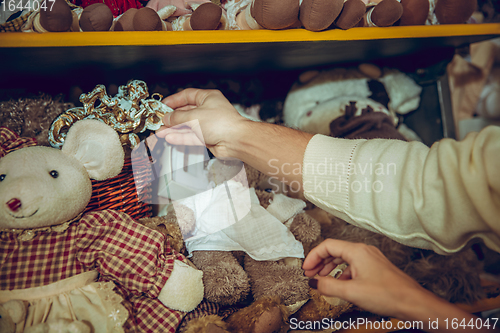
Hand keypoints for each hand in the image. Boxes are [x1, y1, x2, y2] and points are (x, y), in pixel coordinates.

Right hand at [156, 88, 248, 157]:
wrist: (236, 141)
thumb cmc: (223, 123)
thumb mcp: (194, 116)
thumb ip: (178, 117)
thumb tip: (167, 118)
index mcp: (208, 98)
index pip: (187, 96)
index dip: (173, 100)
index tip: (162, 105)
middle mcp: (208, 110)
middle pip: (185, 112)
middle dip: (171, 117)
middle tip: (159, 120)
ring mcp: (208, 124)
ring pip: (187, 126)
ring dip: (173, 129)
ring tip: (161, 131)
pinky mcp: (208, 137)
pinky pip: (191, 136)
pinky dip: (181, 137)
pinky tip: (170, 137)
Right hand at [302, 239, 432, 318]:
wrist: (413, 302)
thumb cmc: (387, 294)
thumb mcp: (351, 292)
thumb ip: (328, 286)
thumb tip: (314, 283)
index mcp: (357, 251)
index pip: (327, 246)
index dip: (313, 257)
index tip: (306, 269)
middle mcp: (364, 251)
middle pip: (334, 251)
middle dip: (320, 263)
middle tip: (310, 275)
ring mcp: (371, 258)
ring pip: (344, 258)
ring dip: (330, 268)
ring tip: (322, 280)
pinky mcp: (375, 267)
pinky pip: (353, 266)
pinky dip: (342, 273)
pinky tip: (340, 285)